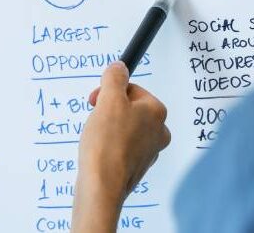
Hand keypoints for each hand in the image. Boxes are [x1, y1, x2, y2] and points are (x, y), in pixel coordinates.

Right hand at [72, 61, 170, 232]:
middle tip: (96, 118)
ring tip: (97, 138)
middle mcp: (158, 131)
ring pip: (124, 128)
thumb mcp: (108, 100)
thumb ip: (114, 78)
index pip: (132, 89)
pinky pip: (121, 147)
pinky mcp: (136, 166)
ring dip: (108, 128)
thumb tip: (119, 67)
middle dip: (109, 110)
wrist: (102, 185)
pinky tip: (99, 152)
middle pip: (129, 109)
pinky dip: (109, 146)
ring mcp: (148, 151)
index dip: (110, 92)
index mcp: (156, 112)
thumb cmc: (108, 144)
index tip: (97, 99)